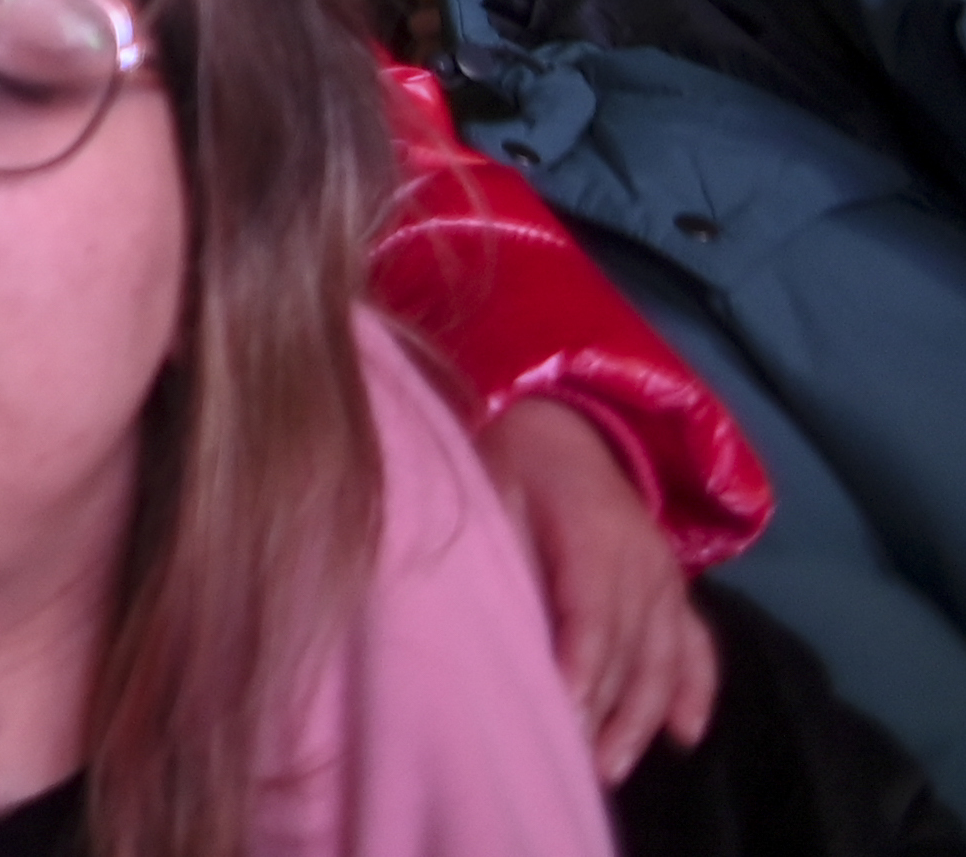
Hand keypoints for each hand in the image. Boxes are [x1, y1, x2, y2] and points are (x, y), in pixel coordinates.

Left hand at [479, 398, 717, 779]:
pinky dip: (697, 689)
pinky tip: (687, 734)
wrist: (566, 425)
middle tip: (579, 764)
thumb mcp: (494, 486)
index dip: (582, 664)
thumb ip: (503, 546)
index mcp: (594, 535)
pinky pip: (697, 644)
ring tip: (613, 767)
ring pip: (664, 658)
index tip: (566, 711)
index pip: (592, 612)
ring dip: (643, 717)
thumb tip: (497, 610)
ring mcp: (665, 578)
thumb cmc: (515, 461)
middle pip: (632, 649)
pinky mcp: (674, 590)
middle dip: (608, 711)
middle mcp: (642, 562)